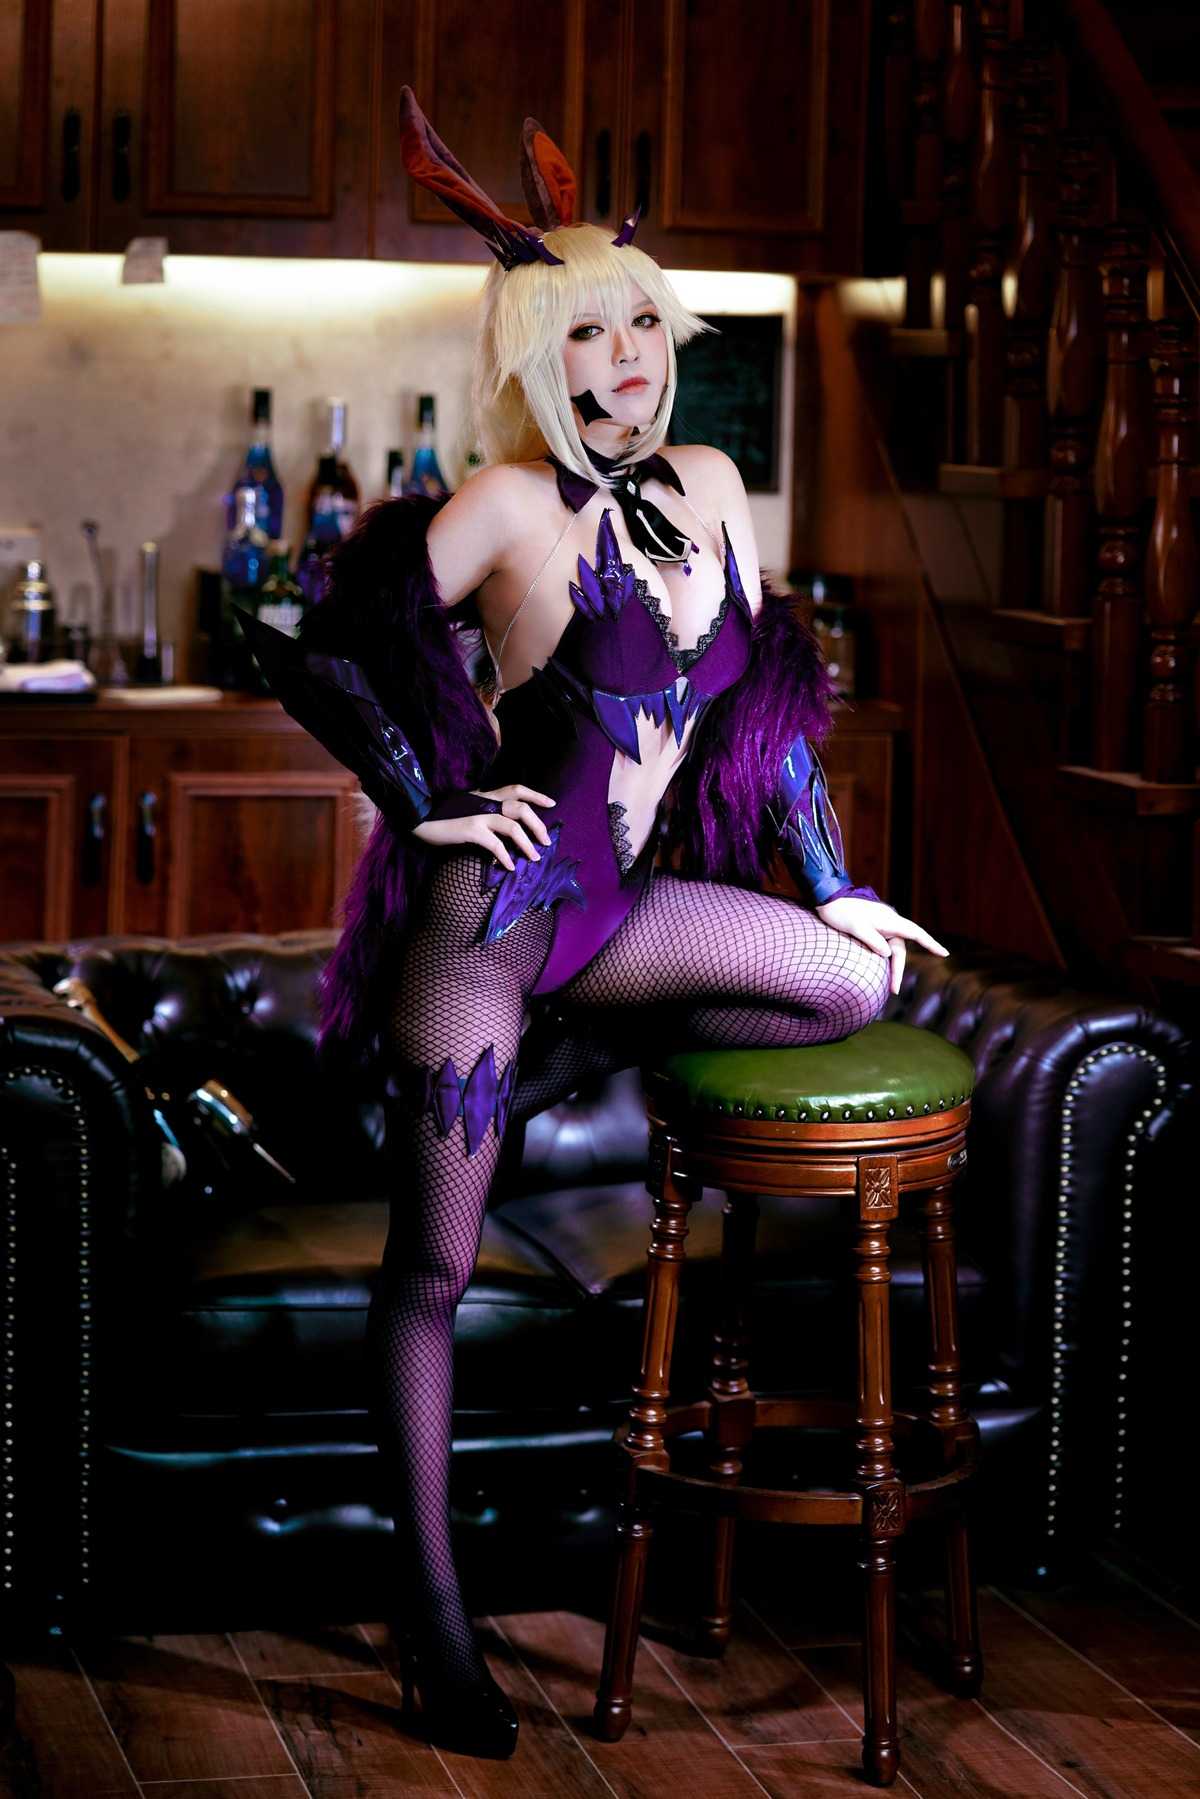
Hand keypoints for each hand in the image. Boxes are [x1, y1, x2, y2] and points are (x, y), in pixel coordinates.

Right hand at [411, 783, 556, 872]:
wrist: (418, 819)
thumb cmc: (442, 818)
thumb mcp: (466, 810)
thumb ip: (484, 814)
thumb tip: (502, 830)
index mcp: (485, 796)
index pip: (516, 789)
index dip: (536, 795)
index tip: (552, 803)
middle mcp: (485, 802)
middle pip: (521, 808)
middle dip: (538, 825)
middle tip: (545, 841)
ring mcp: (478, 815)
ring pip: (512, 826)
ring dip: (527, 844)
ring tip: (534, 857)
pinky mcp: (470, 829)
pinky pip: (495, 844)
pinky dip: (506, 857)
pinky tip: (510, 867)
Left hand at [813, 895, 949, 996]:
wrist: (827, 901)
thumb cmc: (841, 913)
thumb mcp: (856, 928)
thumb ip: (873, 941)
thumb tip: (888, 954)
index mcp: (889, 921)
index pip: (916, 934)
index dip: (931, 944)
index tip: (945, 954)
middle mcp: (889, 923)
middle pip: (900, 950)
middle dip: (898, 970)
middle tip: (894, 991)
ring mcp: (881, 926)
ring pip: (892, 950)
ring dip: (891, 967)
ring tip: (888, 987)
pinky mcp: (873, 929)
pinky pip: (884, 946)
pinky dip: (884, 959)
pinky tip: (881, 970)